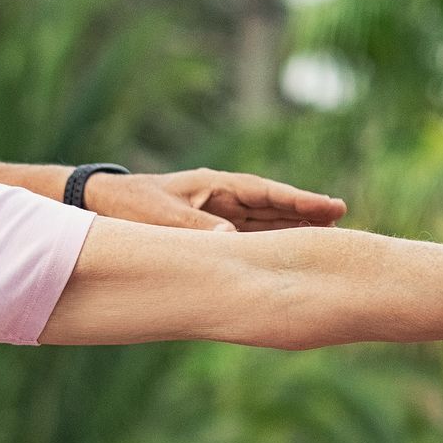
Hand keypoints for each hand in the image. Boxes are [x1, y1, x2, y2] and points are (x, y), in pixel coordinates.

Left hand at [90, 168, 347, 232]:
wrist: (99, 206)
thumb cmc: (128, 204)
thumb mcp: (161, 215)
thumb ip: (194, 227)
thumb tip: (231, 241)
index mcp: (216, 187)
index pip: (267, 193)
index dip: (299, 201)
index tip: (330, 207)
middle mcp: (222, 199)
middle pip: (273, 207)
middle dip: (305, 213)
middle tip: (343, 218)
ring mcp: (217, 215)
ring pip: (263, 224)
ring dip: (291, 229)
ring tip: (327, 236)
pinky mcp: (208, 232)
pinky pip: (244, 239)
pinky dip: (266, 245)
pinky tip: (287, 255)